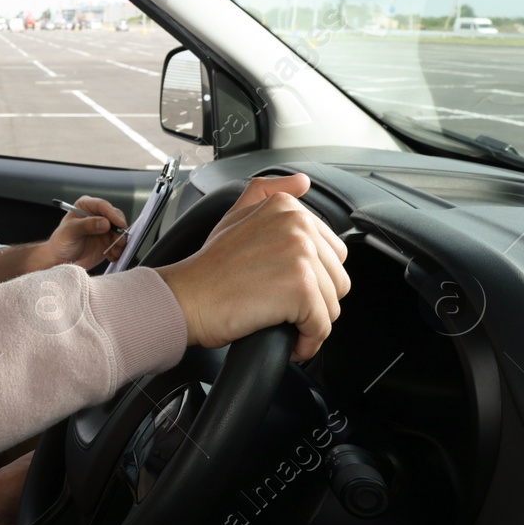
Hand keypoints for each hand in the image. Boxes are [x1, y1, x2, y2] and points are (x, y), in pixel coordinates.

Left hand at [43, 196, 128, 268]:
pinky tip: (111, 256)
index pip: (103, 206)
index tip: (119, 224)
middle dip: (119, 230)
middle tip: (119, 241)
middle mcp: (97, 215)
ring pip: (120, 231)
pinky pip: (119, 244)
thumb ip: (86, 225)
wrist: (60, 261)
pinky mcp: (108, 241)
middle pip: (116, 217)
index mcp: (86, 206)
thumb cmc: (60, 242)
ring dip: (120, 242)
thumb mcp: (70, 232)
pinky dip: (118, 250)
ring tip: (113, 252)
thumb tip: (104, 222)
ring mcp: (104, 229)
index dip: (112, 214)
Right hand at [153, 174, 349, 361]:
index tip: (282, 286)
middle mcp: (298, 225)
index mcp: (287, 208)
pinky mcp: (301, 287)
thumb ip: (267, 192)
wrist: (187, 297)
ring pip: (332, 305)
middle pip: (336, 279)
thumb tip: (301, 182)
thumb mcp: (234, 216)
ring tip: (279, 322)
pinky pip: (322, 326)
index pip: (331, 252)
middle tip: (278, 305)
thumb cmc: (208, 267)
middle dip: (312, 302)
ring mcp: (301, 254)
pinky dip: (306, 342)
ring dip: (308, 324)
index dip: (309, 277)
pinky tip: (288, 341)